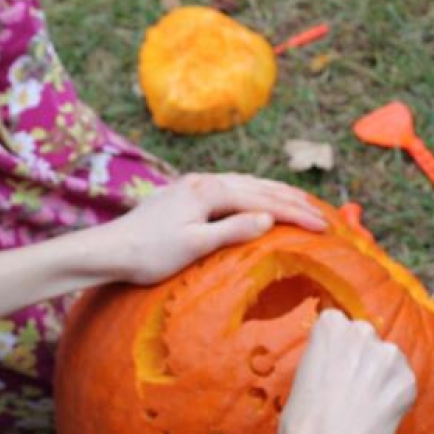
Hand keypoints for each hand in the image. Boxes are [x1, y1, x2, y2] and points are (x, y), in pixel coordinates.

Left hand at [96, 173, 325, 284]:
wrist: (109, 250)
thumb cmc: (149, 253)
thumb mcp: (195, 246)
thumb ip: (233, 230)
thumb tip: (269, 218)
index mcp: (209, 190)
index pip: (264, 200)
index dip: (296, 214)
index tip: (324, 227)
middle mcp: (203, 181)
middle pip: (259, 186)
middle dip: (293, 200)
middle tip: (323, 215)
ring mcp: (193, 185)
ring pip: (245, 184)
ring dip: (274, 193)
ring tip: (300, 203)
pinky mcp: (185, 195)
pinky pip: (230, 189)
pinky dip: (253, 194)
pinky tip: (256, 201)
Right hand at [279, 310, 416, 433]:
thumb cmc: (302, 420)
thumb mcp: (302, 374)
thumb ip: (325, 355)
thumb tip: (339, 360)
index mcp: (330, 326)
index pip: (337, 322)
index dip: (334, 345)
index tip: (331, 363)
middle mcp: (362, 333)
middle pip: (365, 336)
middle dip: (360, 356)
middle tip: (348, 386)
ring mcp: (388, 356)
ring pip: (387, 358)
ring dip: (380, 375)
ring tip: (363, 404)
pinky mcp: (408, 381)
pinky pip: (402, 382)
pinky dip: (393, 396)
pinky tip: (376, 414)